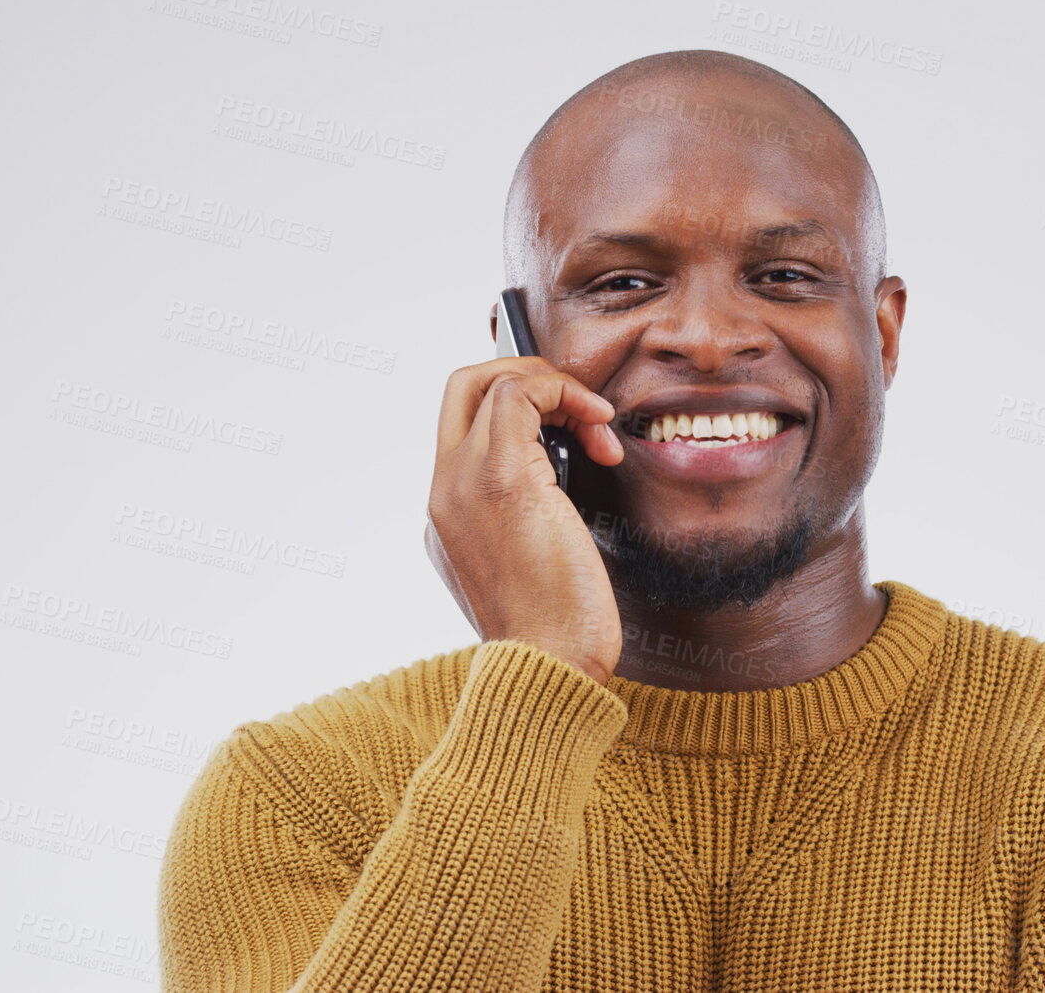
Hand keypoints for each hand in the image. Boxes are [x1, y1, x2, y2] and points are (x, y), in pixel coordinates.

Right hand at [425, 355, 626, 683]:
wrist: (548, 670)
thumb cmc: (555, 634)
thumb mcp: (530, 568)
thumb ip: (527, 522)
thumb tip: (563, 487)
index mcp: (448, 514)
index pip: (465, 426)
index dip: (520, 407)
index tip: (569, 428)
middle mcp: (444, 491)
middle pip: (463, 388)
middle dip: (527, 374)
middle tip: (577, 404)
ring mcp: (463, 482)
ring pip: (492, 382)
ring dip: (558, 388)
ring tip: (599, 427)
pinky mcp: (502, 477)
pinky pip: (520, 394)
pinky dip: (567, 395)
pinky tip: (600, 429)